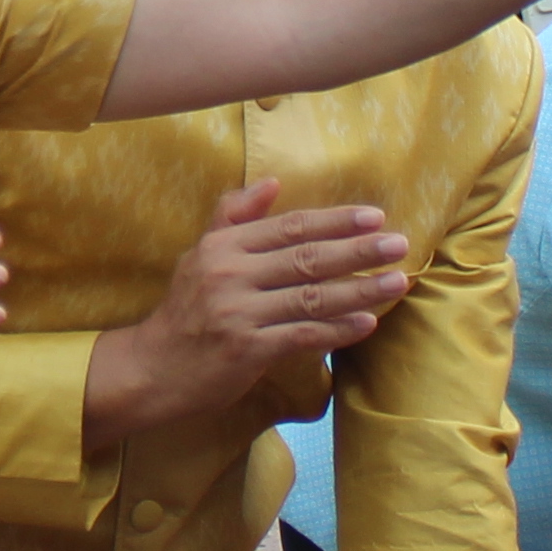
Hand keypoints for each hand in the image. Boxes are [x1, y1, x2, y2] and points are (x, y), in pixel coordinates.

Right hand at [90, 181, 406, 438]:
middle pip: (307, 258)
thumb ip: (235, 217)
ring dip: (359, 290)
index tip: (374, 217)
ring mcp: (238, 312)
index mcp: (224, 246)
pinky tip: (366, 324)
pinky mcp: (245, 350)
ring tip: (396, 282)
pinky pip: (301, 336)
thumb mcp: (200, 255)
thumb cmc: (184, 311)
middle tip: (399, 244)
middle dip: (358, 250)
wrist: (151, 368)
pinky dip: (336, 330)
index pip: (290, 227)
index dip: (334, 221)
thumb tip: (272, 182)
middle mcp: (230, 274)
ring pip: (311, 297)